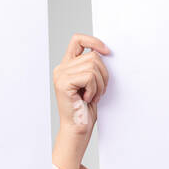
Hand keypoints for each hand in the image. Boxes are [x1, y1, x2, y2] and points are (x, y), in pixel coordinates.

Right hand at [52, 34, 109, 168]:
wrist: (77, 128)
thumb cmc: (86, 109)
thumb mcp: (92, 84)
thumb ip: (93, 67)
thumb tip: (106, 52)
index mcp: (67, 65)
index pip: (78, 40)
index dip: (94, 41)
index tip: (107, 51)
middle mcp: (61, 68)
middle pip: (92, 55)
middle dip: (103, 74)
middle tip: (98, 91)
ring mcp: (61, 74)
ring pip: (93, 65)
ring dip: (100, 83)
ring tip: (93, 96)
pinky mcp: (64, 83)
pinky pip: (89, 76)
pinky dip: (94, 89)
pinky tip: (87, 99)